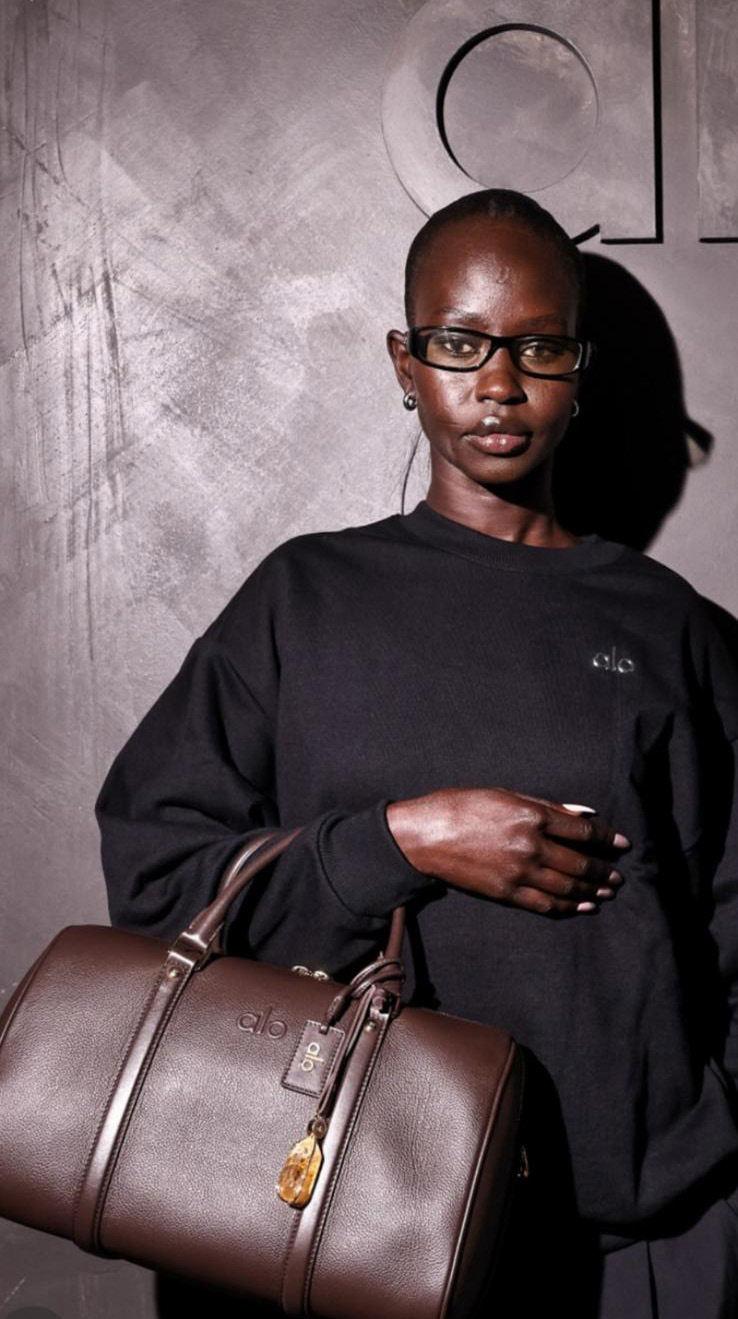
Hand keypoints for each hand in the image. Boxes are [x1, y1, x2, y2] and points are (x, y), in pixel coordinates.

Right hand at [386, 787, 630, 916]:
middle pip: (579, 863)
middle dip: (603, 871)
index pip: (582, 831)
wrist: (424, 836)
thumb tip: (585, 813)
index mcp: (532, 816)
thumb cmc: (462, 806)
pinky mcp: (506, 893)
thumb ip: (548, 805)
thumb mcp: (506, 794)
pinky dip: (567, 907)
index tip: (622, 844)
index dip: (606, 838)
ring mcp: (519, 872)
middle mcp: (530, 846)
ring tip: (606, 893)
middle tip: (617, 877)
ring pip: (567, 887)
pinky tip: (581, 906)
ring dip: (591, 891)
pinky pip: (545, 904)